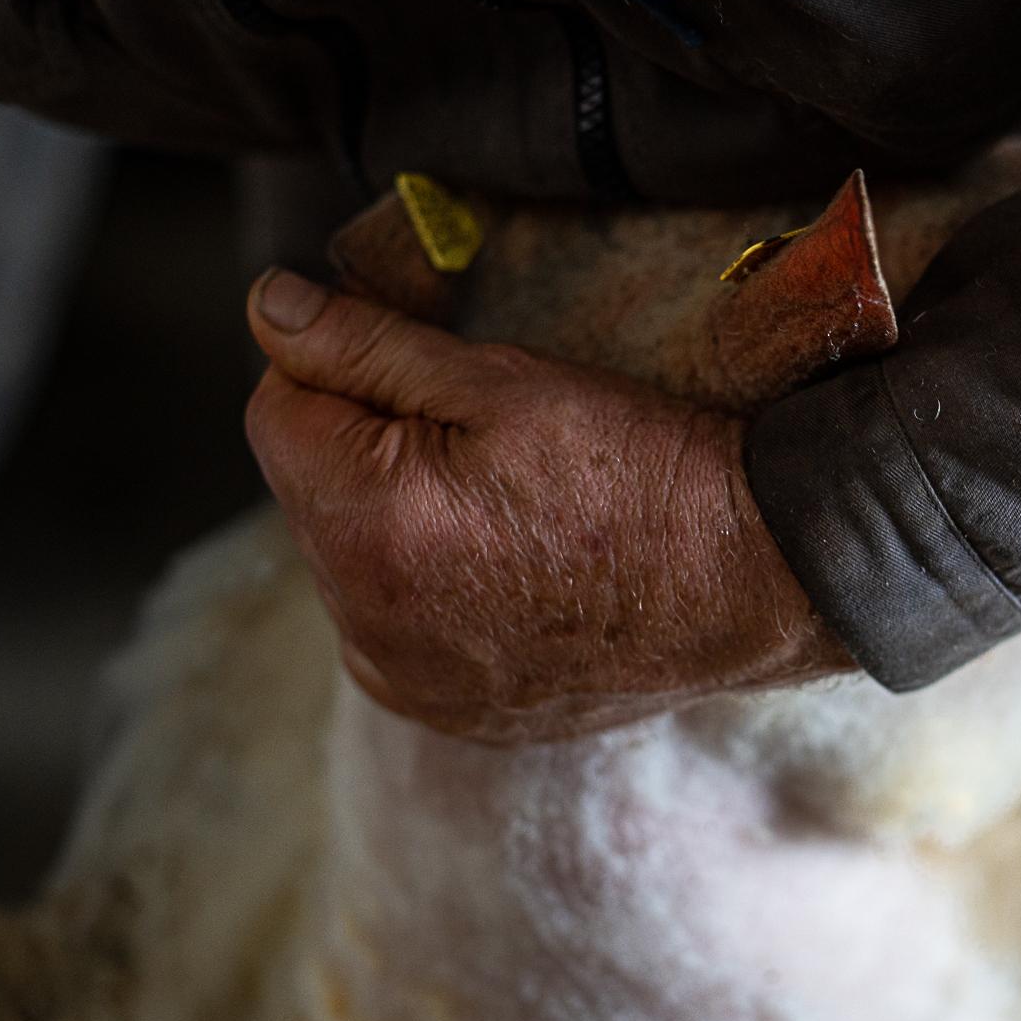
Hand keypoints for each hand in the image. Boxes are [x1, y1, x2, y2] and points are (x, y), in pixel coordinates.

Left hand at [243, 269, 855, 742]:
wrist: (752, 575)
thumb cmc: (640, 470)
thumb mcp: (501, 379)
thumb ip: (363, 344)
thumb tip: (268, 307)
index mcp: (365, 530)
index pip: (276, 409)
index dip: (347, 371)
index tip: (434, 376)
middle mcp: (366, 628)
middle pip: (311, 491)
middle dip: (369, 450)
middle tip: (490, 444)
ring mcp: (408, 684)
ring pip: (351, 561)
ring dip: (396, 522)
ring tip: (512, 510)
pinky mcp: (448, 714)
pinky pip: (397, 626)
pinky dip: (432, 589)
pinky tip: (515, 568)